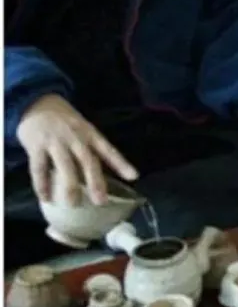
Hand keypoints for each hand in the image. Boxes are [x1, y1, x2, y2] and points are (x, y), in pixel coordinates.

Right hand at [16, 94, 138, 205]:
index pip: (108, 150)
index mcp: (90, 133)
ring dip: (70, 186)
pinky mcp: (36, 146)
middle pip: (88, 160)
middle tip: (101, 201)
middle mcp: (75, 138)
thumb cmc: (65, 121)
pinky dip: (42, 184)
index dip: (121, 163)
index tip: (133, 176)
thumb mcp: (84, 128)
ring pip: (65, 165)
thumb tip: (108, 174)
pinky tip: (46, 198)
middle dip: (95, 182)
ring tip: (74, 204)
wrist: (35, 102)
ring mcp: (55, 142)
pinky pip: (39, 167)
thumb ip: (93, 148)